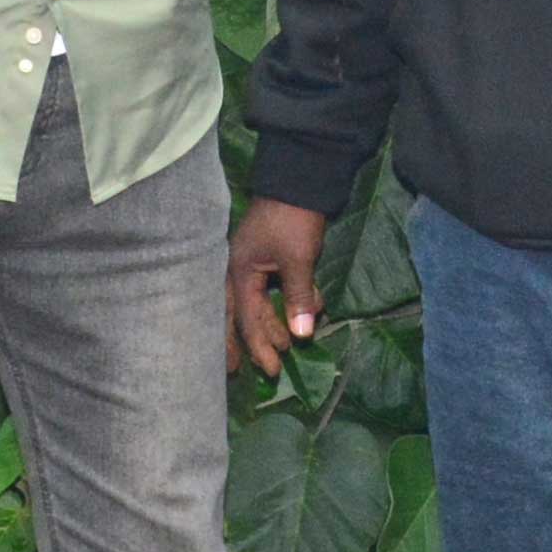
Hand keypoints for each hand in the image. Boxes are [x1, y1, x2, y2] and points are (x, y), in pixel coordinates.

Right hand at [228, 197, 332, 376]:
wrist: (301, 181)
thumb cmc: (294, 220)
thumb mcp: (299, 259)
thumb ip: (299, 298)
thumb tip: (301, 336)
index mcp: (240, 272)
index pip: (247, 318)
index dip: (259, 346)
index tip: (271, 369)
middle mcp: (241, 271)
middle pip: (245, 315)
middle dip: (254, 341)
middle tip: (258, 370)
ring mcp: (255, 263)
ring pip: (263, 302)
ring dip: (278, 321)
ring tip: (290, 342)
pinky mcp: (271, 258)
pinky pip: (277, 287)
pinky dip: (293, 299)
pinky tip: (312, 306)